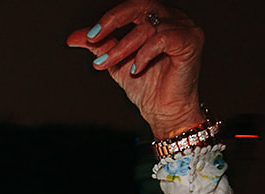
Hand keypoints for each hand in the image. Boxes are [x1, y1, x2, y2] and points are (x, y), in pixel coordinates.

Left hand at [69, 3, 205, 137]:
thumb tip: (73, 38)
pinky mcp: (191, 40)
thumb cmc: (146, 86)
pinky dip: (144, 54)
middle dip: (112, 21)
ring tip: (108, 64)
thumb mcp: (116, 62)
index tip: (88, 37)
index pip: (131, 7)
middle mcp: (172, 17)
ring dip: (122, 48)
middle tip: (93, 38)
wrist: (164, 111)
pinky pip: (162, 39)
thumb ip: (99, 46)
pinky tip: (136, 69)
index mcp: (157, 17)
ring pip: (147, 28)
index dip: (109, 19)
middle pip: (141, 5)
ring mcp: (184, 27)